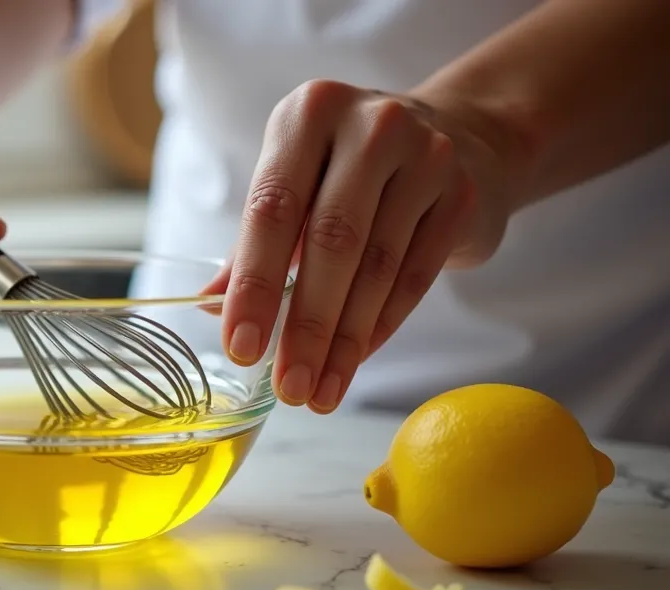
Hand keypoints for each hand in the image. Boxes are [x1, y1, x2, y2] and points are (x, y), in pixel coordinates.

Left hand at [203, 79, 510, 412]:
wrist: (462, 135)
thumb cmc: (352, 168)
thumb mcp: (297, 181)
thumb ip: (253, 241)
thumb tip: (210, 307)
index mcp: (309, 114)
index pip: (273, 209)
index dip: (254, 283)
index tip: (241, 346)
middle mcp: (370, 127)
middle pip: (330, 241)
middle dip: (305, 325)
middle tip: (287, 387)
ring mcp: (427, 156)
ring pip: (377, 266)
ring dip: (344, 341)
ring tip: (320, 391)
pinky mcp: (463, 196)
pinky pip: (415, 276)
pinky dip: (381, 326)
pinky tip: (355, 361)